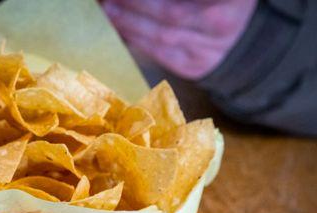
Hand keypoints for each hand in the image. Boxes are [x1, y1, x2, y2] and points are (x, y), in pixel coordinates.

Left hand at [102, 0, 256, 78]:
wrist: (245, 45)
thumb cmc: (221, 7)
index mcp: (230, 0)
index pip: (179, 3)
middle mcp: (220, 23)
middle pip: (170, 12)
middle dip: (134, 4)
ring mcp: (207, 49)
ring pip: (160, 36)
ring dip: (127, 22)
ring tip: (106, 7)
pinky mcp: (192, 68)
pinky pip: (157, 53)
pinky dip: (135, 39)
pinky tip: (118, 27)